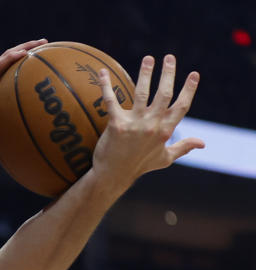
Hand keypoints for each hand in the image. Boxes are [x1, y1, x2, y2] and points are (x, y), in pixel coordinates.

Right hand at [0, 39, 46, 151]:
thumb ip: (4, 118)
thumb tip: (21, 128)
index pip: (13, 72)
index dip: (27, 65)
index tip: (42, 61)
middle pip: (13, 60)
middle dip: (31, 51)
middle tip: (47, 45)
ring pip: (8, 58)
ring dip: (26, 48)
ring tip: (42, 43)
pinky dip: (13, 58)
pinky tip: (25, 53)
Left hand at [91, 54, 203, 184]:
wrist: (113, 176)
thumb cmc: (138, 166)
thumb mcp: (164, 159)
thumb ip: (183, 147)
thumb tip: (202, 142)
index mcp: (165, 131)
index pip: (181, 106)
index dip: (189, 89)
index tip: (194, 74)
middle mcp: (152, 125)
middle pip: (164, 94)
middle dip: (168, 74)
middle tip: (169, 57)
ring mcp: (134, 124)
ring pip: (142, 92)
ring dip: (146, 73)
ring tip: (148, 59)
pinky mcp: (116, 124)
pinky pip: (110, 100)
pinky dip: (105, 85)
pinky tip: (102, 72)